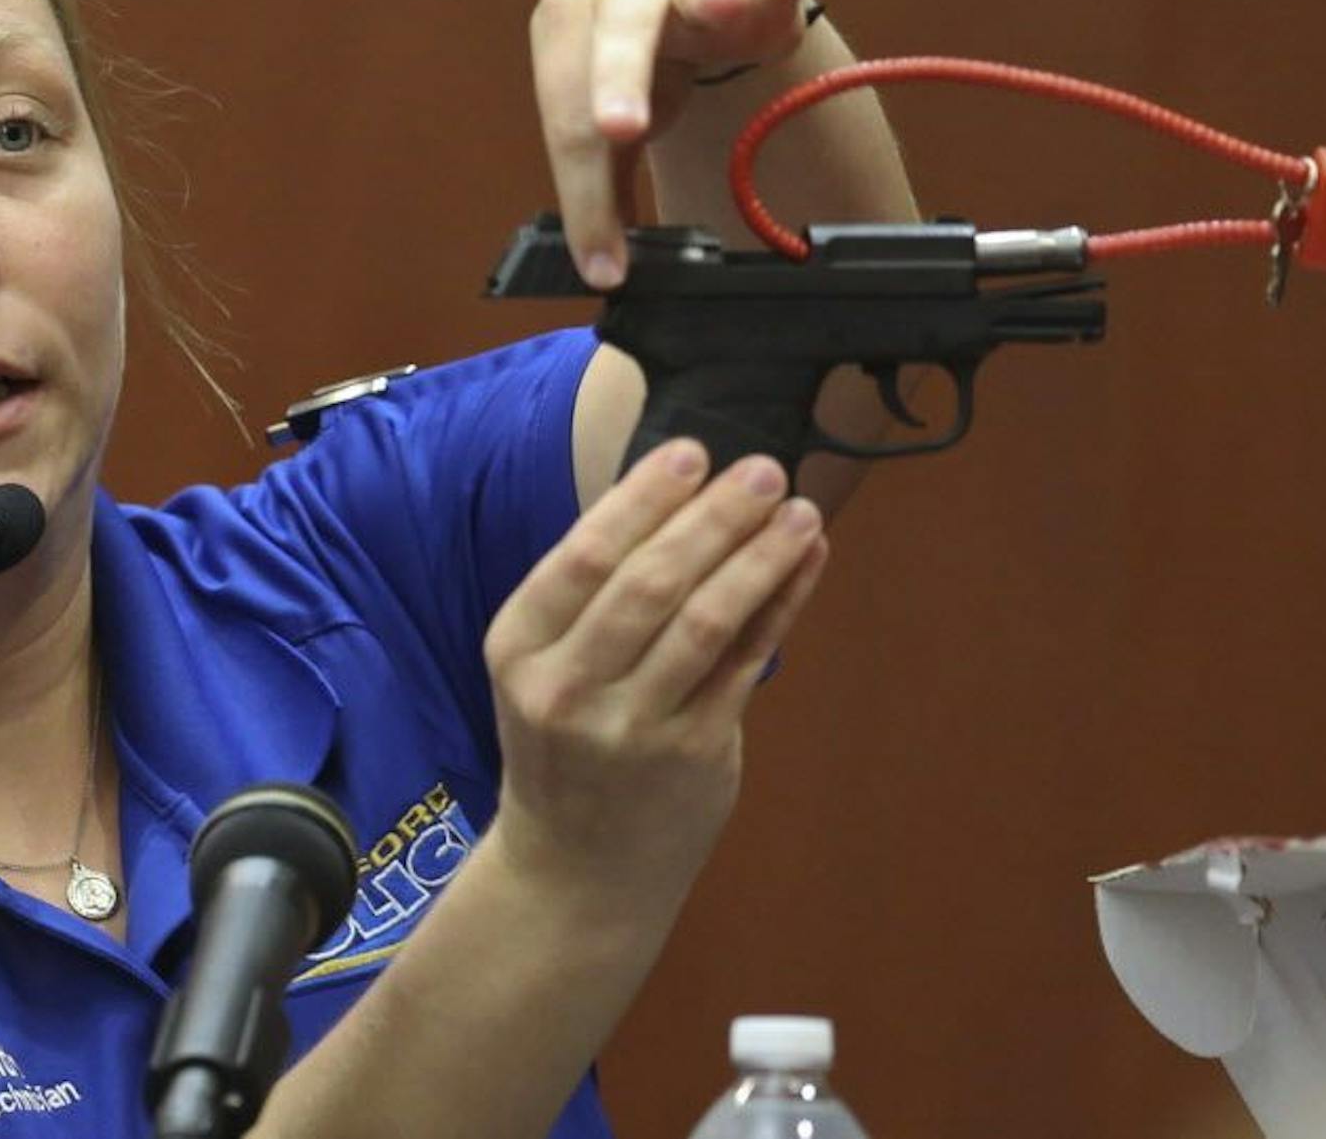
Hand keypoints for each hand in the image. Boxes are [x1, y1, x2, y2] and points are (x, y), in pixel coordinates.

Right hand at [481, 438, 828, 911]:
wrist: (575, 872)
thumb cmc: (565, 747)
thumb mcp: (542, 669)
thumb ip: (595, 597)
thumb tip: (681, 494)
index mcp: (520, 651)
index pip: (584, 557)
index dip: (642, 499)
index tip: (691, 452)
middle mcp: (569, 689)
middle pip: (650, 584)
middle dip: (713, 518)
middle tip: (762, 468)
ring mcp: (633, 729)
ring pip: (707, 623)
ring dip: (760, 557)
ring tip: (799, 509)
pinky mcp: (694, 756)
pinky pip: (746, 664)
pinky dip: (781, 605)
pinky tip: (806, 561)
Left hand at [529, 0, 836, 288]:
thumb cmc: (632, 46)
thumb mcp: (605, 107)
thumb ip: (603, 182)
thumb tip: (604, 270)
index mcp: (565, 27)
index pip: (571, 119)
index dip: (587, 198)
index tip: (606, 267)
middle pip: (615, 41)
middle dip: (619, 83)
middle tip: (622, 129)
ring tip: (721, 3)